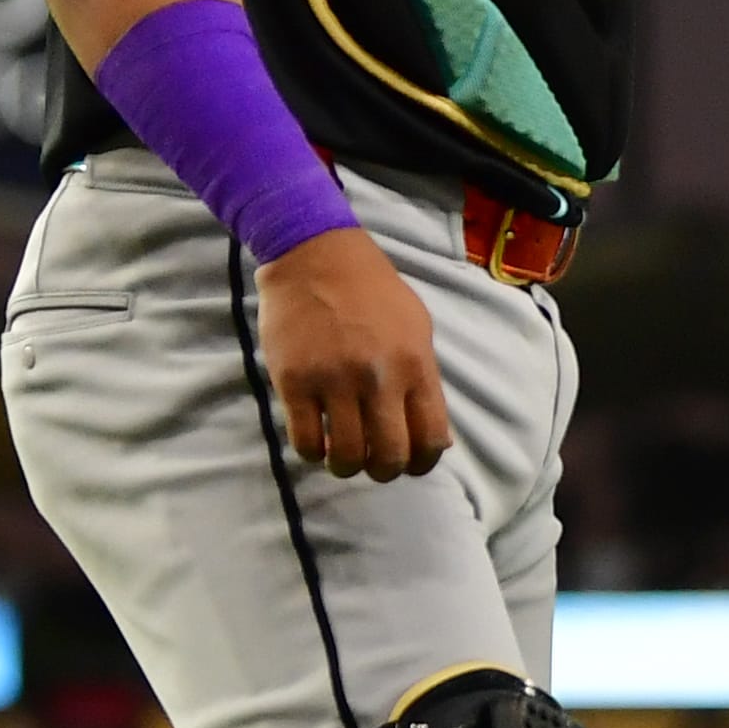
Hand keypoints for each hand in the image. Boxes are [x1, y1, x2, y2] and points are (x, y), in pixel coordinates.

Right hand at [256, 228, 450, 480]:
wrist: (316, 256)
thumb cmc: (373, 291)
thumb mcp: (416, 328)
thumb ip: (424, 380)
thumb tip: (434, 436)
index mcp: (415, 365)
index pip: (430, 439)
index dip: (422, 464)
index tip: (411, 464)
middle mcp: (378, 378)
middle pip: (390, 456)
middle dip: (385, 471)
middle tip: (374, 465)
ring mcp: (334, 381)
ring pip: (347, 456)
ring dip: (347, 467)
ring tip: (344, 459)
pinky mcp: (294, 382)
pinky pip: (306, 441)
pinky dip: (314, 453)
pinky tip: (317, 444)